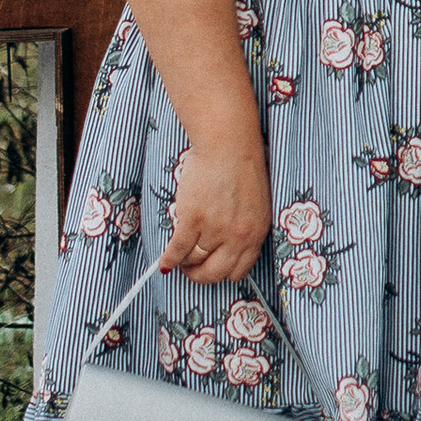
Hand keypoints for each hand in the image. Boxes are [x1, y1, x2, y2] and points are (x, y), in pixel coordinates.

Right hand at [156, 137, 272, 285]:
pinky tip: (164, 262)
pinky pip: (178, 249)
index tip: (211, 270)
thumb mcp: (254, 205)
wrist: (227, 144)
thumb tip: (225, 247)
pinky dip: (169, 259)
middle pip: (216, 273)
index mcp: (256, 232)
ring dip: (184, 263)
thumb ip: (244, 228)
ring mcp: (215, 229)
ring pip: (194, 260)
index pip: (239, 270)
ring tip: (179, 258)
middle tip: (191, 271)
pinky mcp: (193, 219)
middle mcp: (238, 236)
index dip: (222, 274)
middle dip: (200, 276)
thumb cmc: (241, 167)